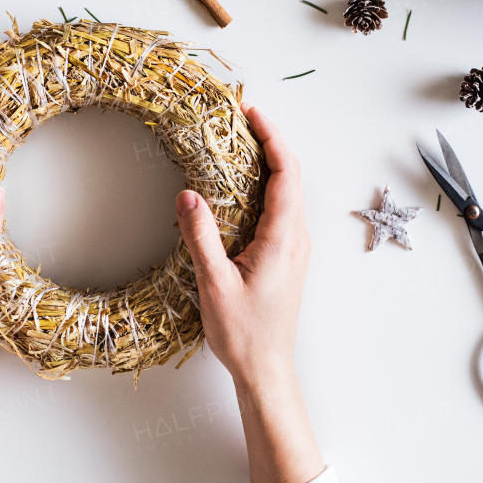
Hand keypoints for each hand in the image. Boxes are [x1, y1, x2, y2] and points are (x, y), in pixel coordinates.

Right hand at [176, 102, 323, 482]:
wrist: (266, 370)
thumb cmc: (244, 333)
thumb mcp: (215, 284)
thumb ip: (201, 237)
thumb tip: (188, 195)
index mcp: (283, 238)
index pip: (285, 173)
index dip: (271, 137)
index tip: (251, 112)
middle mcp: (295, 238)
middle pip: (289, 176)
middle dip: (268, 142)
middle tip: (239, 118)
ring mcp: (292, 248)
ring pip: (285, 192)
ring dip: (265, 164)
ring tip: (237, 142)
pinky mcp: (284, 257)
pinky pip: (278, 210)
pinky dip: (261, 187)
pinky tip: (237, 188)